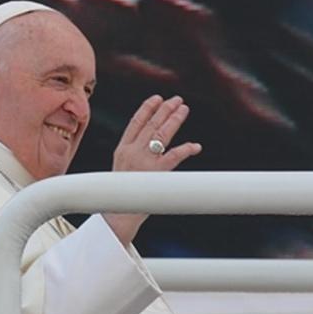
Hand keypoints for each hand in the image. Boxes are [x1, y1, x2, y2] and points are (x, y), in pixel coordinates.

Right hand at [103, 95, 201, 244]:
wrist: (117, 215)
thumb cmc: (120, 195)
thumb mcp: (121, 169)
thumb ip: (132, 155)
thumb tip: (148, 144)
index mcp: (122, 149)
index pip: (135, 122)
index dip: (147, 108)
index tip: (157, 98)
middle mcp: (132, 152)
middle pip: (151, 124)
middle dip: (165, 110)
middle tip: (177, 100)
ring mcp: (144, 161)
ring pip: (162, 134)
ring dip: (174, 120)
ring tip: (184, 110)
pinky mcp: (155, 173)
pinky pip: (174, 157)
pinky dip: (186, 150)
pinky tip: (196, 146)